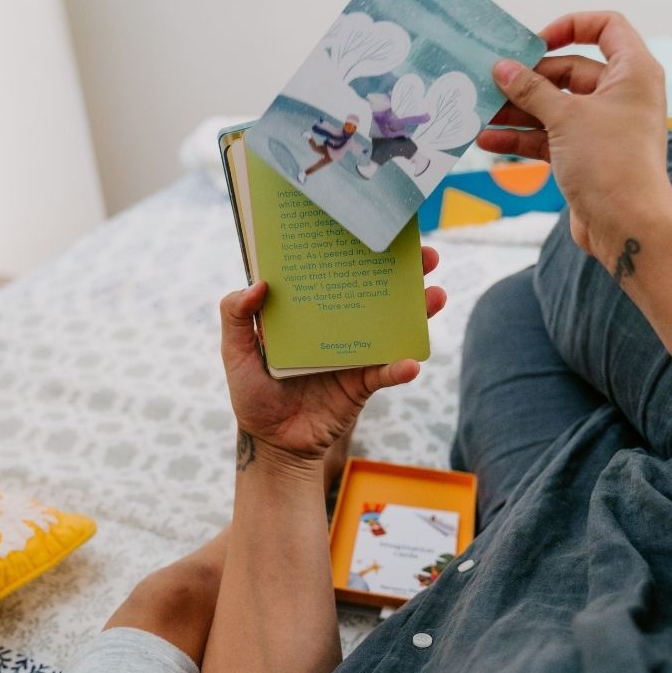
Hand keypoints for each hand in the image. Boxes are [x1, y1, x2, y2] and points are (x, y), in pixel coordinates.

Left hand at [220, 247, 445, 462]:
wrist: (273, 445)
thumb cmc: (252, 395)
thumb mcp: (235, 353)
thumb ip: (235, 317)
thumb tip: (259, 283)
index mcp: (306, 312)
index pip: (333, 272)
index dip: (354, 249)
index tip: (374, 227)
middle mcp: (335, 325)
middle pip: (372, 292)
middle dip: (402, 272)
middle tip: (426, 255)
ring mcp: (353, 353)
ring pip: (390, 326)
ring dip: (416, 310)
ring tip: (436, 294)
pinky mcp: (363, 384)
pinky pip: (386, 372)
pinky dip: (400, 367)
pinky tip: (411, 362)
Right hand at [477, 11, 671, 269]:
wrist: (627, 225)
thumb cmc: (610, 162)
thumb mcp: (566, 117)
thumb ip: (531, 90)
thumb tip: (502, 68)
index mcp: (632, 72)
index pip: (606, 27)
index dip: (570, 26)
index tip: (535, 42)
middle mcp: (621, 95)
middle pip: (570, 71)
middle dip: (529, 79)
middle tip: (492, 83)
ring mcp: (602, 128)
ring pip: (554, 108)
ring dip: (518, 111)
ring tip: (481, 113)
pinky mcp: (586, 157)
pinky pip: (550, 137)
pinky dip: (522, 138)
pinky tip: (489, 141)